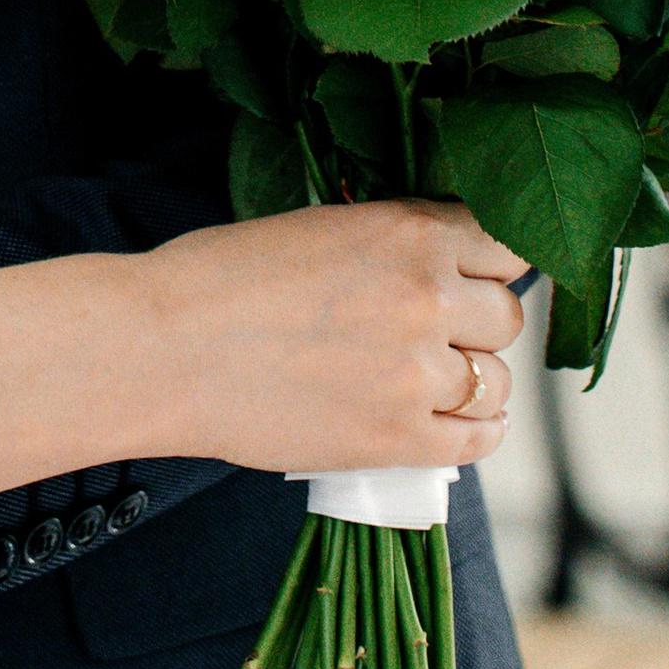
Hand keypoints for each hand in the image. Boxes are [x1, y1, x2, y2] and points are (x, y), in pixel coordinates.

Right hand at [141, 199, 522, 477]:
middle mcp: (428, 298)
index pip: (504, 244)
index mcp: (408, 232)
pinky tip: (463, 423)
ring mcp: (418, 374)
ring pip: (498, 383)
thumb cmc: (217, 278)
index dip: (489, 264)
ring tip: (438, 383)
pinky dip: (477, 432)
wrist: (162, 349)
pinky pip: (477, 441)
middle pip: (506, 316)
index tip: (474, 277)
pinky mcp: (399, 439)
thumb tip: (431, 258)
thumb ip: (386, 240)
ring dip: (476, 382)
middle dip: (479, 324)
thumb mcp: (316, 226)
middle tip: (441, 331)